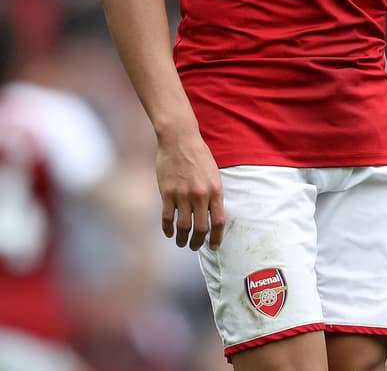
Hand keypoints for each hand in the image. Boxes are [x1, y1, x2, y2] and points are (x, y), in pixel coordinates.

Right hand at [156, 129, 224, 249]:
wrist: (179, 139)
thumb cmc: (198, 155)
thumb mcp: (214, 174)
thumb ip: (213, 194)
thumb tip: (212, 216)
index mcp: (215, 190)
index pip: (219, 221)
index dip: (217, 238)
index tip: (215, 246)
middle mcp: (200, 194)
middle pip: (201, 229)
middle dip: (199, 242)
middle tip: (196, 247)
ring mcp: (183, 194)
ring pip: (184, 227)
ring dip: (183, 239)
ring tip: (182, 243)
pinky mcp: (167, 192)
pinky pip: (168, 218)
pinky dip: (168, 229)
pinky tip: (169, 233)